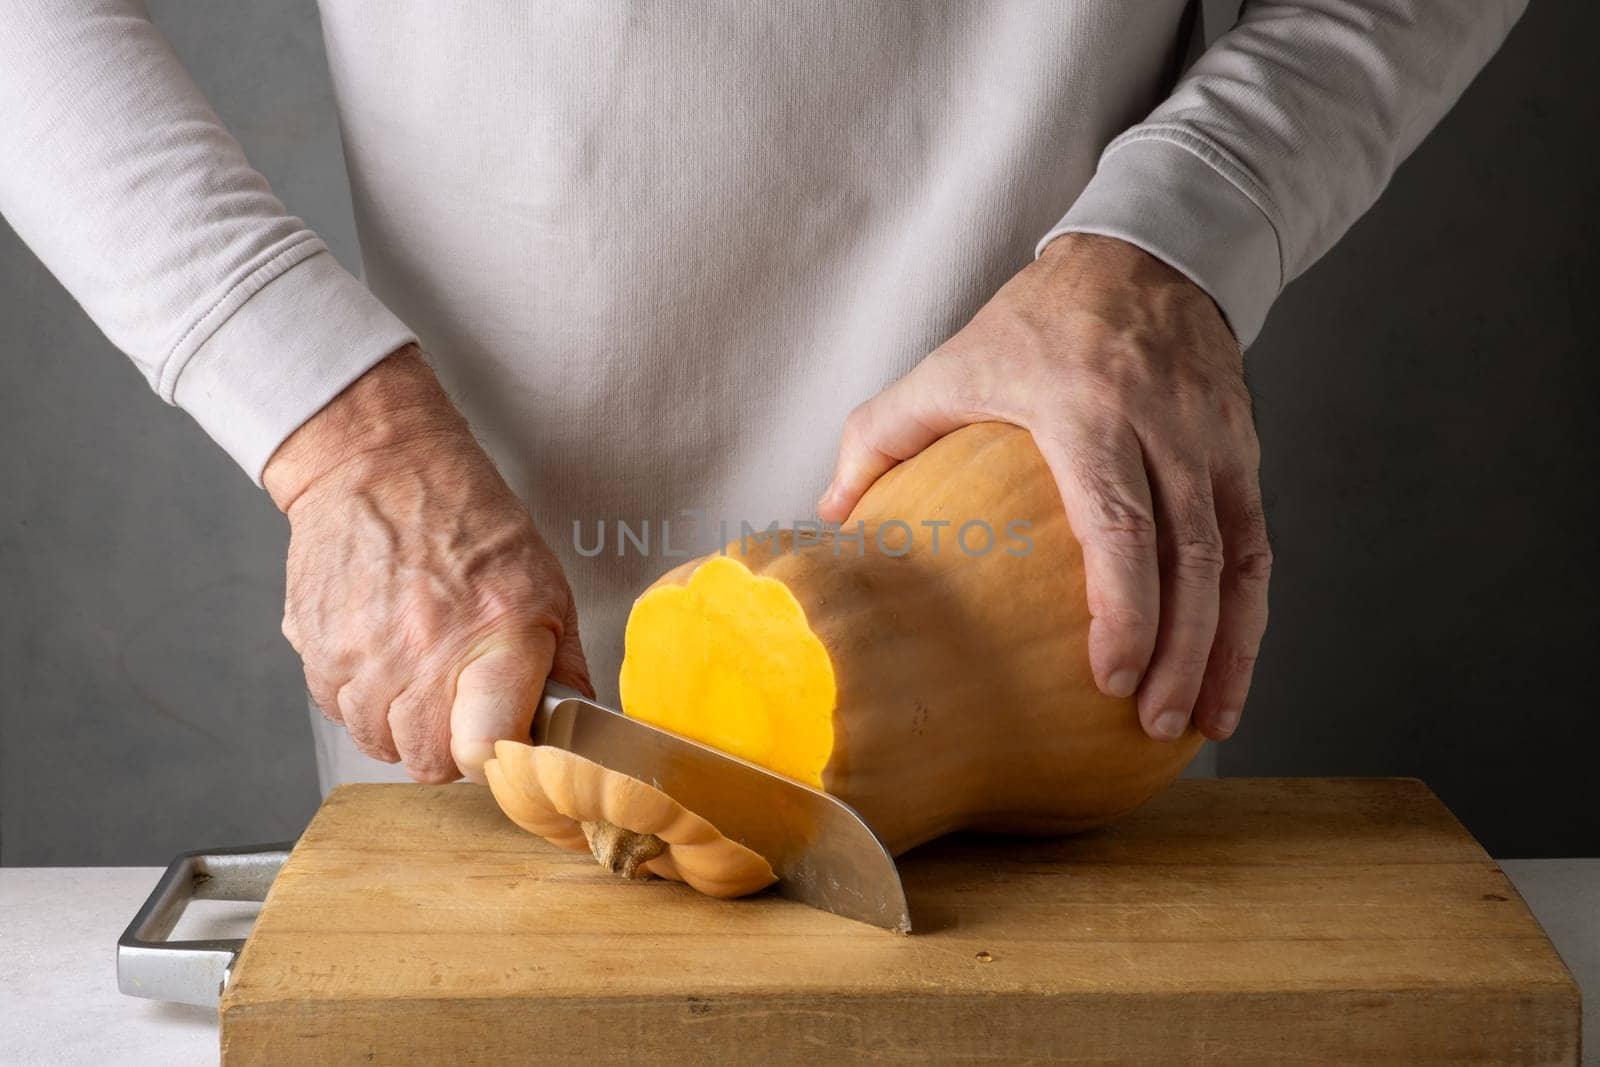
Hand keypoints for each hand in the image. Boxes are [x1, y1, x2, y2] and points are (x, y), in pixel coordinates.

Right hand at [263, 345, 590, 782]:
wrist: (380, 465)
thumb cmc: (468, 519)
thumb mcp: (544, 586)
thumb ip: (565, 667)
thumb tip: (581, 728)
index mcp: (495, 639)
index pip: (484, 751)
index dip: (496, 757)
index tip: (503, 741)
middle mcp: (422, 655)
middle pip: (429, 762)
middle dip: (450, 746)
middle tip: (463, 704)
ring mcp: (361, 657)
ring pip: (380, 743)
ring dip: (401, 723)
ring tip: (421, 670)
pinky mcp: (316, 651)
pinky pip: (339, 712)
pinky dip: (362, 698)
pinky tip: (384, 653)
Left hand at [818, 234, 1269, 743]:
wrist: (1144, 257)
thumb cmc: (1035, 322)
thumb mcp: (949, 363)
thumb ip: (881, 437)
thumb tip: (831, 519)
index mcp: (1088, 407)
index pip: (1118, 519)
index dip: (1122, 606)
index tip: (1106, 678)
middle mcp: (1166, 426)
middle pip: (1187, 554)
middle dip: (1178, 651)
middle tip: (1148, 724)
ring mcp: (1216, 440)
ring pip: (1235, 559)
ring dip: (1224, 648)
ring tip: (1200, 725)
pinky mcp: (1243, 452)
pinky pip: (1255, 546)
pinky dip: (1248, 617)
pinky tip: (1228, 675)